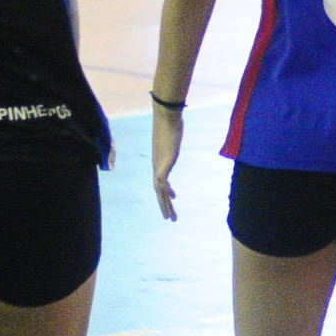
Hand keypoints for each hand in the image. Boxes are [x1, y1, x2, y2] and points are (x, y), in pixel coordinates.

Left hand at [151, 105, 182, 220]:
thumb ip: (175, 133)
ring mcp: (159, 164)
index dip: (167, 191)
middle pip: (159, 190)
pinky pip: (163, 181)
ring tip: (170, 217)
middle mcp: (157, 164)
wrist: (166, 116)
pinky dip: (166, 191)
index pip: (161, 181)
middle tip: (169, 218)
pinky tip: (172, 197)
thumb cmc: (171, 121)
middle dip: (164, 205)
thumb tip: (178, 125)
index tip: (174, 197)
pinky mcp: (164, 163)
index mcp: (159, 160)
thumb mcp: (174, 132)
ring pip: (160, 190)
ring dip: (165, 205)